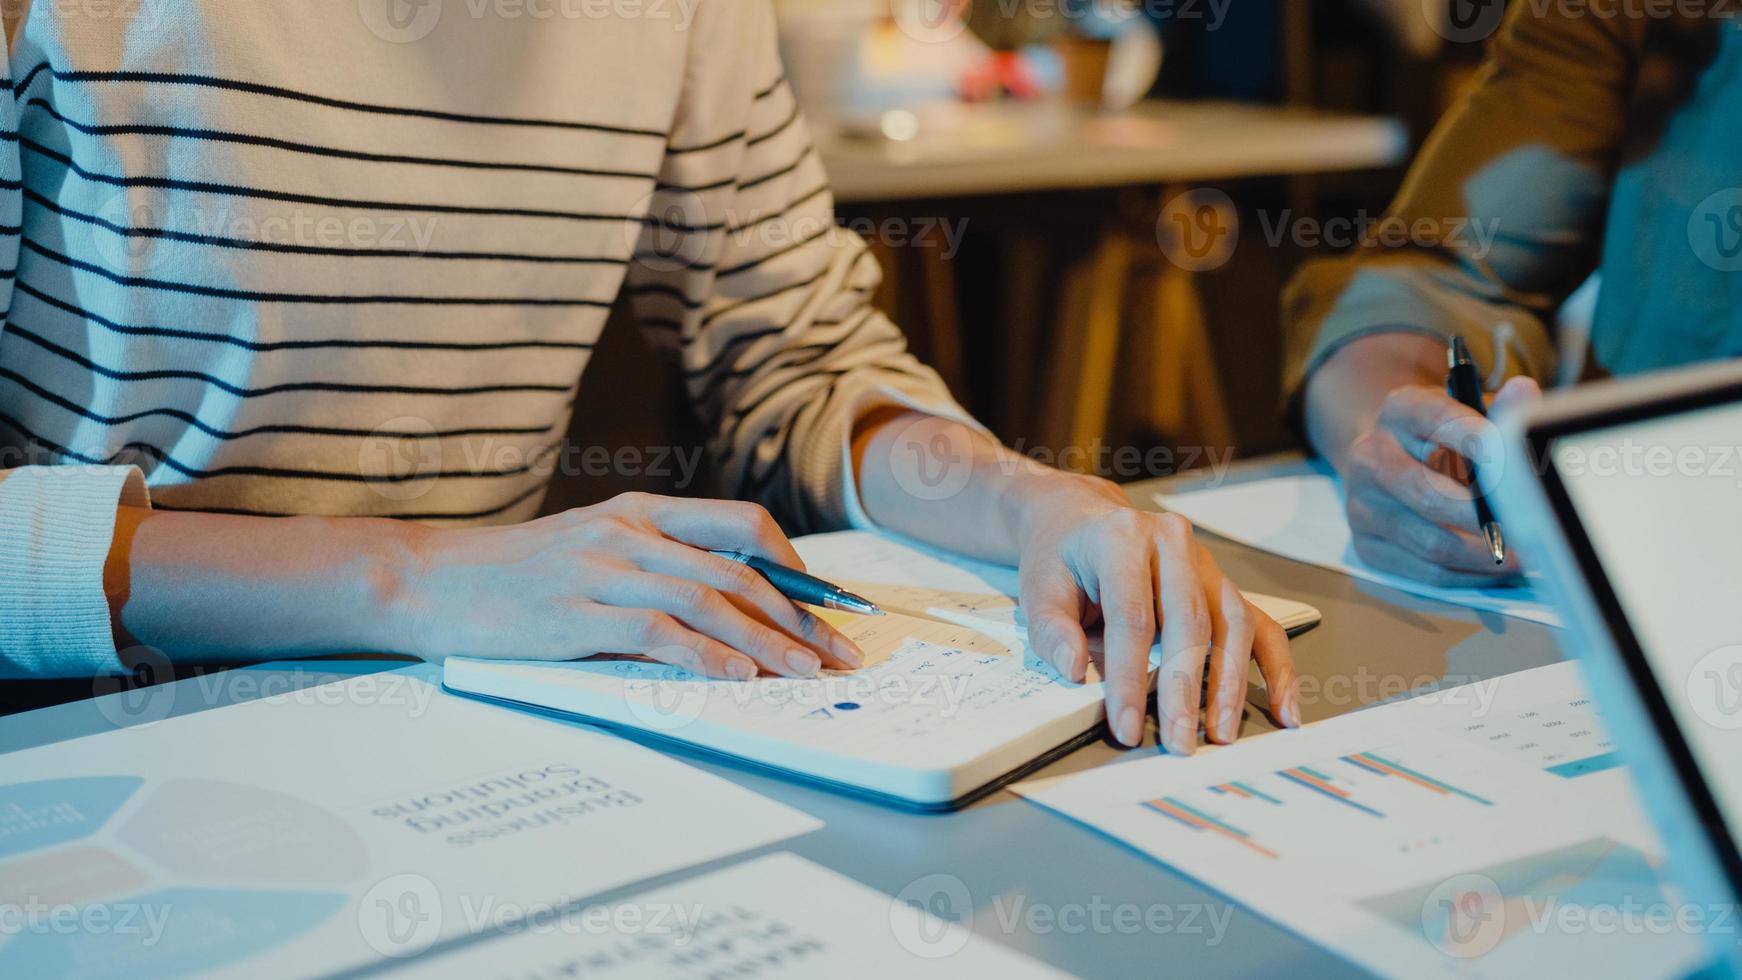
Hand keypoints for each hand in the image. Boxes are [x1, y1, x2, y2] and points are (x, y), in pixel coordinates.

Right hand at [397, 493, 862, 676]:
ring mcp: (603, 571)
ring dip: (768, 641)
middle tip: (840, 651)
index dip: (796, 567)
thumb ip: (654, 563)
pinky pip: (658, 632)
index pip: (742, 525)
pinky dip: (707, 654)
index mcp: (640, 512)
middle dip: (801, 616)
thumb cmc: (512, 574)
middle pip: (740, 570)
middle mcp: (630, 534)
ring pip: (711, 600)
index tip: (833, 605)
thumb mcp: (591, 548)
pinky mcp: (576, 613)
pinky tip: (737, 676)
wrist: (427, 578)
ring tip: (805, 672)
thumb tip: (727, 604)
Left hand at [1011, 475, 1300, 754]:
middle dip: (1185, 689)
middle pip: (1188, 622)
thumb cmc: (1061, 558)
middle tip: (1180, 741)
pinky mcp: (1222, 584)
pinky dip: (1276, 669)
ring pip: (1232, 623)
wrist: (1081, 518)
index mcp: (1122, 538)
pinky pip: (1260, 625)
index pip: (1132, 616)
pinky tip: (1285, 710)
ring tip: (1222, 733)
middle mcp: (1171, 542)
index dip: (1131, 677)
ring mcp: (1204, 562)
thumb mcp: (1037, 586)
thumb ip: (1052, 630)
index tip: (1127, 726)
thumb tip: (1075, 671)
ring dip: (1231, 683)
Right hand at [1337, 377, 1539, 584]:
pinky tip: (1493, 570)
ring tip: (1521, 557)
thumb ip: (1499, 410)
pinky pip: (1422, 570)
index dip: (1482, 445)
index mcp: (1399, 410)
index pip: (1440, 422)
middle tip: (1527, 529)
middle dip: (1485, 517)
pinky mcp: (1365, 543)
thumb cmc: (1443, 438)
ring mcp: (1362, 503)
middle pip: (1428, 493)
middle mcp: (1370, 455)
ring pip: (1429, 540)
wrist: (1386, 457)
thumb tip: (1525, 392)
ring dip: (1482, 555)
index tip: (1518, 468)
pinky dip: (1465, 575)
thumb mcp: (1469, 413)